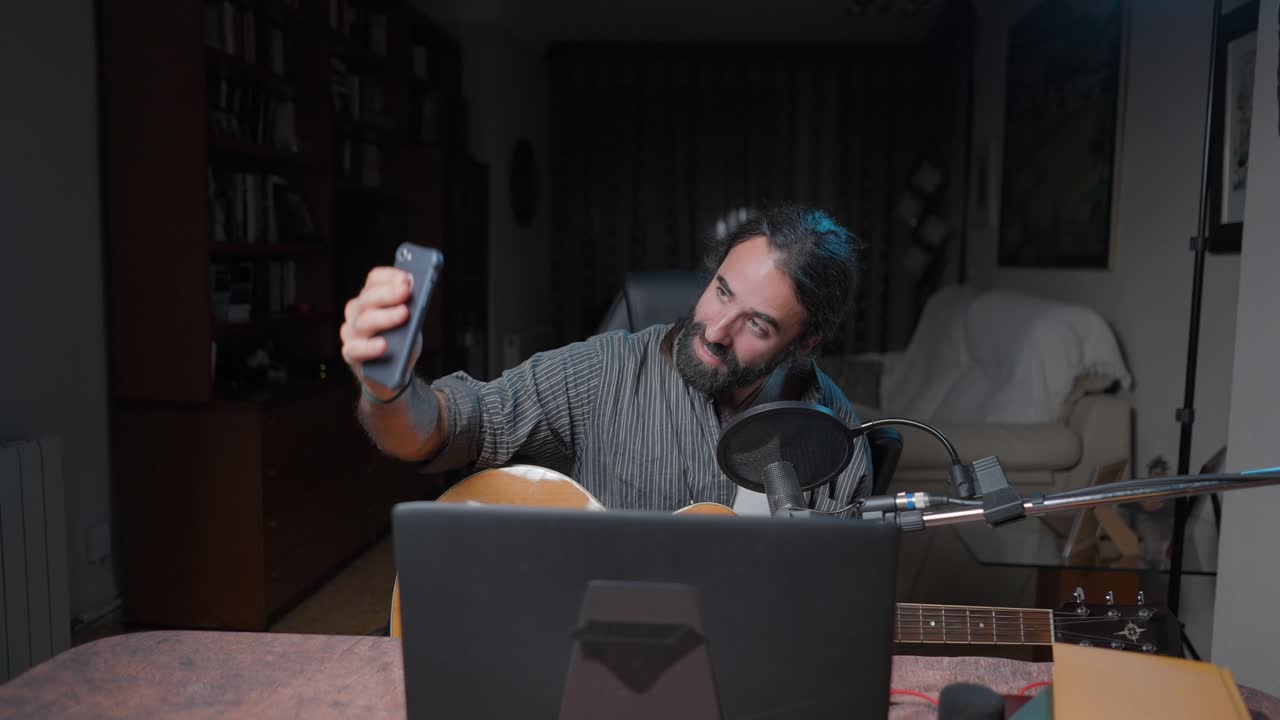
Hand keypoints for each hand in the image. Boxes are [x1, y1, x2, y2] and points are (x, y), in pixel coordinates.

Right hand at [341, 267, 422, 398]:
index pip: (374, 280)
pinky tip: (384, 345)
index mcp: (370, 298)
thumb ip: (411, 308)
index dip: (389, 276)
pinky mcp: (350, 354)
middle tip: (406, 292)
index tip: (406, 278)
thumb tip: (417, 296)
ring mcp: (351, 333)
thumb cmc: (402, 341)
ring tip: (403, 314)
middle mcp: (356, 312)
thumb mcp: (410, 321)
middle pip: (368, 299)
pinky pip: (356, 349)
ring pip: (363, 321)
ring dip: (384, 316)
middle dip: (388, 294)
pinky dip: (369, 347)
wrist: (394, 372)